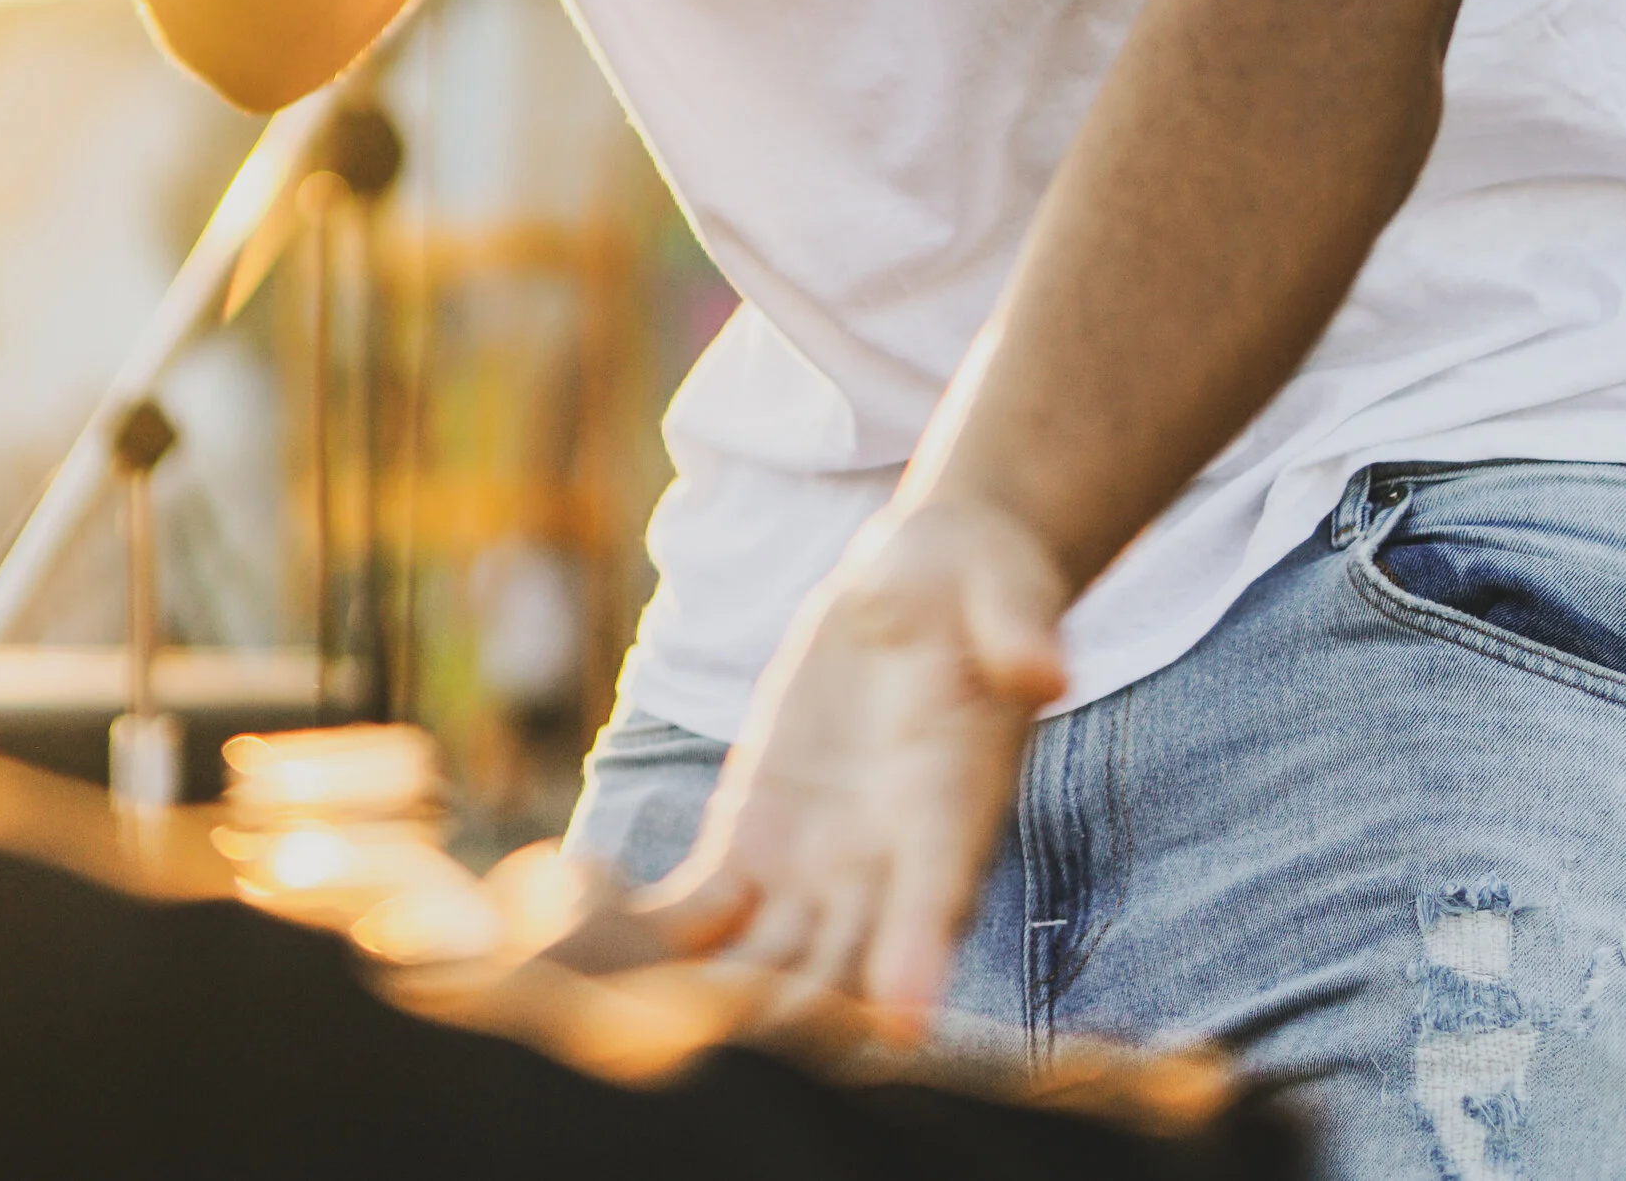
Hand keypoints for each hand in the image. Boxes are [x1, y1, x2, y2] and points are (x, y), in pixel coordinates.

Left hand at [643, 496, 1069, 1022]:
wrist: (929, 587)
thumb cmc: (984, 586)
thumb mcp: (1004, 589)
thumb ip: (1021, 630)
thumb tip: (1047, 664)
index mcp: (954, 811)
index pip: (941, 893)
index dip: (918, 953)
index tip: (899, 1018)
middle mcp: (887, 869)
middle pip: (838, 968)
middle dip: (785, 1017)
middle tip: (715, 1039)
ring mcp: (813, 870)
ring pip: (756, 965)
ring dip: (698, 999)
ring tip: (620, 1007)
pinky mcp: (752, 846)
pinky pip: (695, 914)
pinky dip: (643, 933)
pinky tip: (577, 921)